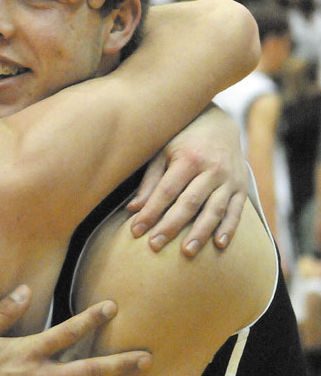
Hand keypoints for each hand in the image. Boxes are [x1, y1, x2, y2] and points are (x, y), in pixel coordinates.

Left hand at [127, 106, 247, 256]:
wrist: (220, 123)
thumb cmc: (183, 138)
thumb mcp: (162, 151)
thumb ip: (150, 180)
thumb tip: (134, 208)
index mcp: (189, 158)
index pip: (166, 191)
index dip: (151, 212)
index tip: (135, 230)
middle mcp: (212, 169)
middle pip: (189, 203)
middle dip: (171, 226)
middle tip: (154, 246)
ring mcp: (230, 179)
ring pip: (214, 210)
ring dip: (200, 233)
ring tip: (186, 252)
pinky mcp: (242, 187)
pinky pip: (236, 211)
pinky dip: (229, 229)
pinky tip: (218, 245)